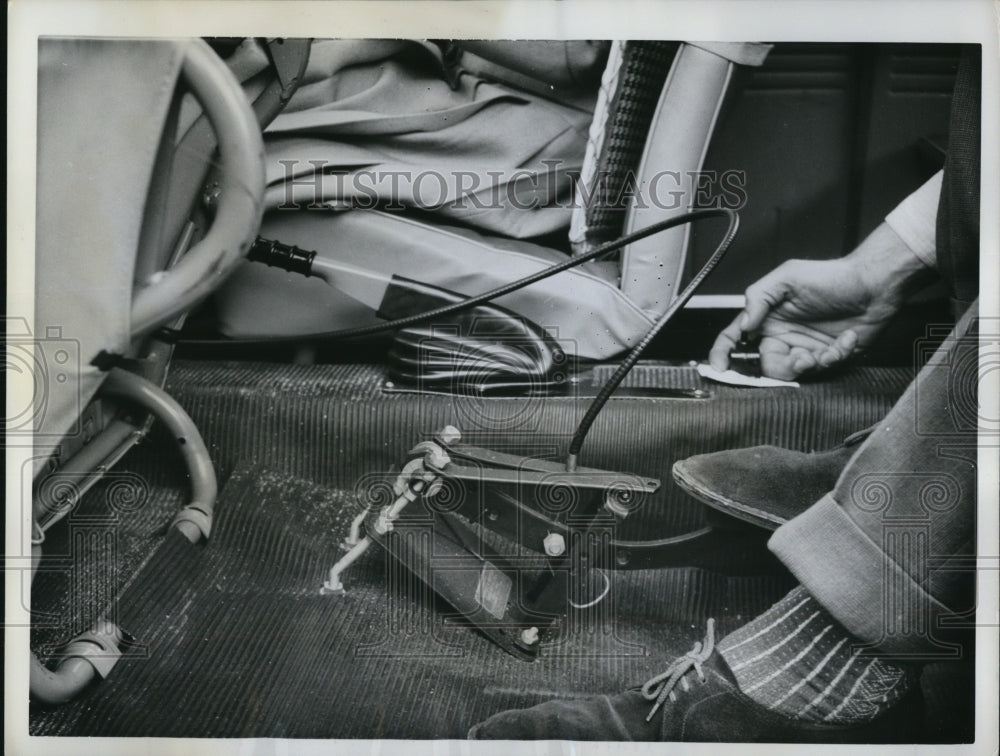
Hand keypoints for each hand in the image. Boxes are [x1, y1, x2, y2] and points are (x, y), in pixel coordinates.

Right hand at [708, 224, 934, 379]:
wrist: (873, 285)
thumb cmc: (832, 276)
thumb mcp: (788, 277)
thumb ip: (759, 297)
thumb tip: (744, 324)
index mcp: (767, 318)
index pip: (735, 338)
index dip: (723, 354)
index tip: (719, 367)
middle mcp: (782, 335)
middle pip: (766, 365)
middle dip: (784, 367)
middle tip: (802, 358)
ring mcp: (804, 348)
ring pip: (795, 373)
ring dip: (813, 363)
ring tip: (828, 348)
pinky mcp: (827, 357)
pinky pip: (824, 370)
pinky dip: (837, 355)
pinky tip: (846, 338)